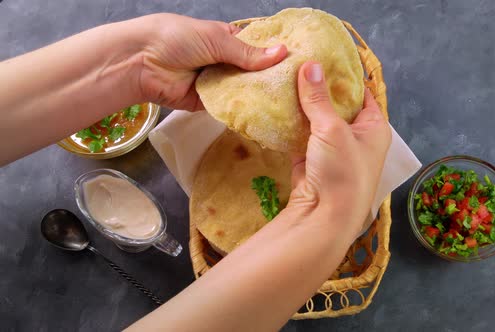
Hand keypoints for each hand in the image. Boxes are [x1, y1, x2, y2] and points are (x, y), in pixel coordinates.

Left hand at [137, 14, 286, 110]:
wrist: (142, 62)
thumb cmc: (176, 39)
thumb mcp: (216, 39)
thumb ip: (248, 52)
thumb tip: (282, 53)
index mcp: (228, 40)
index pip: (258, 48)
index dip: (276, 55)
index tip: (299, 63)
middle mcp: (225, 62)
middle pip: (254, 72)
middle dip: (271, 79)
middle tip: (298, 87)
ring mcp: (218, 83)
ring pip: (245, 91)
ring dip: (259, 95)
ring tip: (288, 101)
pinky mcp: (209, 103)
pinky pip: (230, 106)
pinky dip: (243, 109)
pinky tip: (265, 112)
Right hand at [287, 61, 390, 237]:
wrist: (323, 216)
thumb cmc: (342, 171)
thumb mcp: (333, 130)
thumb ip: (319, 98)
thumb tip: (310, 65)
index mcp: (374, 127)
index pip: (362, 92)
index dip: (345, 74)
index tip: (325, 55)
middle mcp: (356, 136)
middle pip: (337, 104)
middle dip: (319, 87)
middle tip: (300, 62)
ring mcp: (332, 147)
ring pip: (317, 118)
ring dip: (303, 103)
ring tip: (286, 77)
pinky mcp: (311, 157)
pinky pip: (301, 133)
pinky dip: (291, 121)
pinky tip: (277, 103)